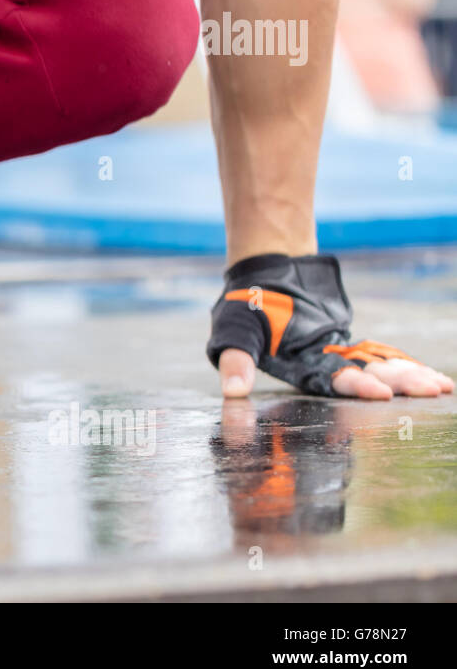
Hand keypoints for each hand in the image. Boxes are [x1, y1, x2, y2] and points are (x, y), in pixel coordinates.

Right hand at [208, 254, 452, 399]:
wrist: (264, 273)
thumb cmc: (244, 303)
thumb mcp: (233, 328)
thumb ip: (234, 360)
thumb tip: (233, 392)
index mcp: (297, 367)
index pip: (331, 381)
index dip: (357, 387)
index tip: (383, 394)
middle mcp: (322, 366)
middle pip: (367, 378)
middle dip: (399, 384)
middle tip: (432, 391)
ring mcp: (339, 353)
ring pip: (380, 368)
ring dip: (409, 377)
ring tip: (441, 387)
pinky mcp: (350, 341)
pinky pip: (382, 355)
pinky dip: (405, 363)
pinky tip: (431, 375)